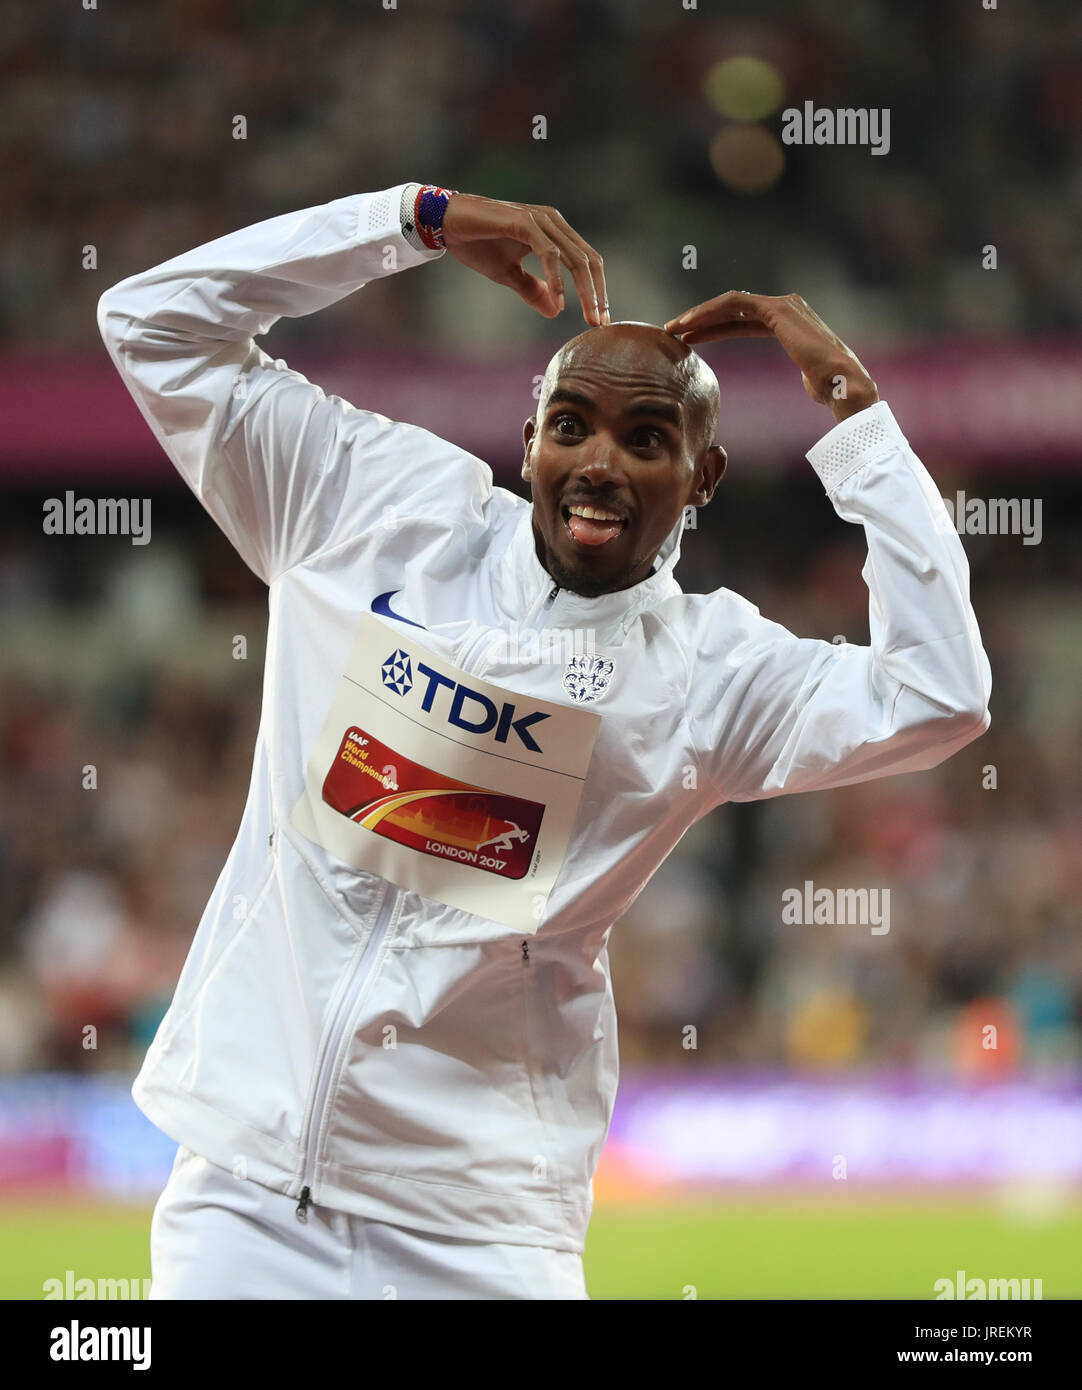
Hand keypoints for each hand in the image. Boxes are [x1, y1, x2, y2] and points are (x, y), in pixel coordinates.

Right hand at [442, 194, 609, 326]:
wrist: (447, 222)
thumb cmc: (478, 243)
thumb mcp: (509, 274)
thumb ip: (533, 290)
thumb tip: (556, 312)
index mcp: (554, 232)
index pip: (586, 261)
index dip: (596, 290)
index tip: (599, 319)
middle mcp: (552, 222)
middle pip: (587, 260)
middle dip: (597, 294)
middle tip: (599, 323)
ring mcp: (540, 219)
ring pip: (574, 258)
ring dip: (585, 291)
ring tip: (588, 317)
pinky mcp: (524, 222)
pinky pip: (548, 253)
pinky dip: (556, 279)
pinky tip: (559, 302)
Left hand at [665, 291, 877, 422]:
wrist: (843, 384)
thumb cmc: (831, 389)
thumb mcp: (811, 379)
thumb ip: (805, 372)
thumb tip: (810, 382)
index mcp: (790, 322)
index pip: (742, 321)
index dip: (714, 329)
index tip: (689, 341)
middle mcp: (787, 307)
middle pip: (733, 309)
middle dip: (701, 319)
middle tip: (672, 331)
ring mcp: (783, 305)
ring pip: (730, 303)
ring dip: (699, 315)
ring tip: (673, 329)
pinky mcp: (777, 309)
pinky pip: (735, 304)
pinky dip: (709, 313)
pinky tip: (689, 327)